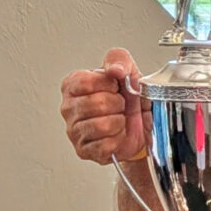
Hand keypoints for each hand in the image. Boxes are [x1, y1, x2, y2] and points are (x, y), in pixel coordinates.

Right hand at [60, 48, 151, 164]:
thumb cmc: (129, 98)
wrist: (142, 125)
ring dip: (119, 122)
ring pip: (101, 126)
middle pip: (96, 104)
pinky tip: (117, 134)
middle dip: (118, 104)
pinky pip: (104, 146)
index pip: (85, 82)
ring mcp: (74, 131)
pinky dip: (118, 140)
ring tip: (118, 119)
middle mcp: (69, 108)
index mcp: (73, 85)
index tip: (115, 87)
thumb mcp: (128, 70)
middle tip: (120, 105)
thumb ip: (119, 60)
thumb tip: (115, 69)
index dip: (108, 84)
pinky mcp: (84, 150)